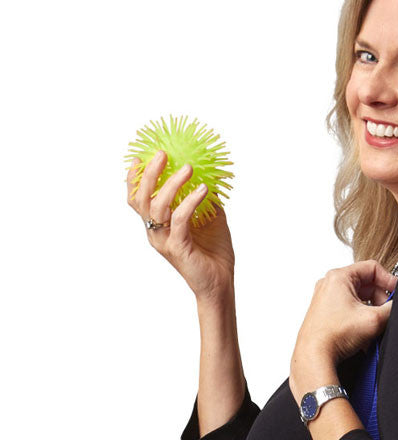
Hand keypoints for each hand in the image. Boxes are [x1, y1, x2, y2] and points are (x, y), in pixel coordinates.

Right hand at [126, 150, 234, 300]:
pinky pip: (179, 219)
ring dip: (171, 184)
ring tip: (188, 168)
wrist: (220, 285)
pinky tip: (203, 189)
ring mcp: (165, 241)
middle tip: (162, 154)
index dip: (134, 178)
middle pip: (141, 199)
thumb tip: (211, 174)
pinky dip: (190, 201)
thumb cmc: (214, 253)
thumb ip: (205, 199)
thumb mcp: (210, 218)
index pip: (137, 199)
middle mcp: (155, 233)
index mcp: (158, 225)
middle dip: (149, 174)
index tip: (141, 156)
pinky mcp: (178, 248)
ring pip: (157, 206)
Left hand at [293, 260, 397, 363]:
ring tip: (373, 326)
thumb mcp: (374, 319)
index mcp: (339, 277)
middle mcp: (330, 285)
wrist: (315, 356)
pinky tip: (364, 332)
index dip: (389, 280)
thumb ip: (392, 308)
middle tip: (386, 314)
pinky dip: (361, 318)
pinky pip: (351, 309)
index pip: (372, 268)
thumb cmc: (332, 336)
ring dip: (371, 311)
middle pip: (367, 285)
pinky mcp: (327, 313)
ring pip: (360, 298)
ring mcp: (327, 298)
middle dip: (380, 300)